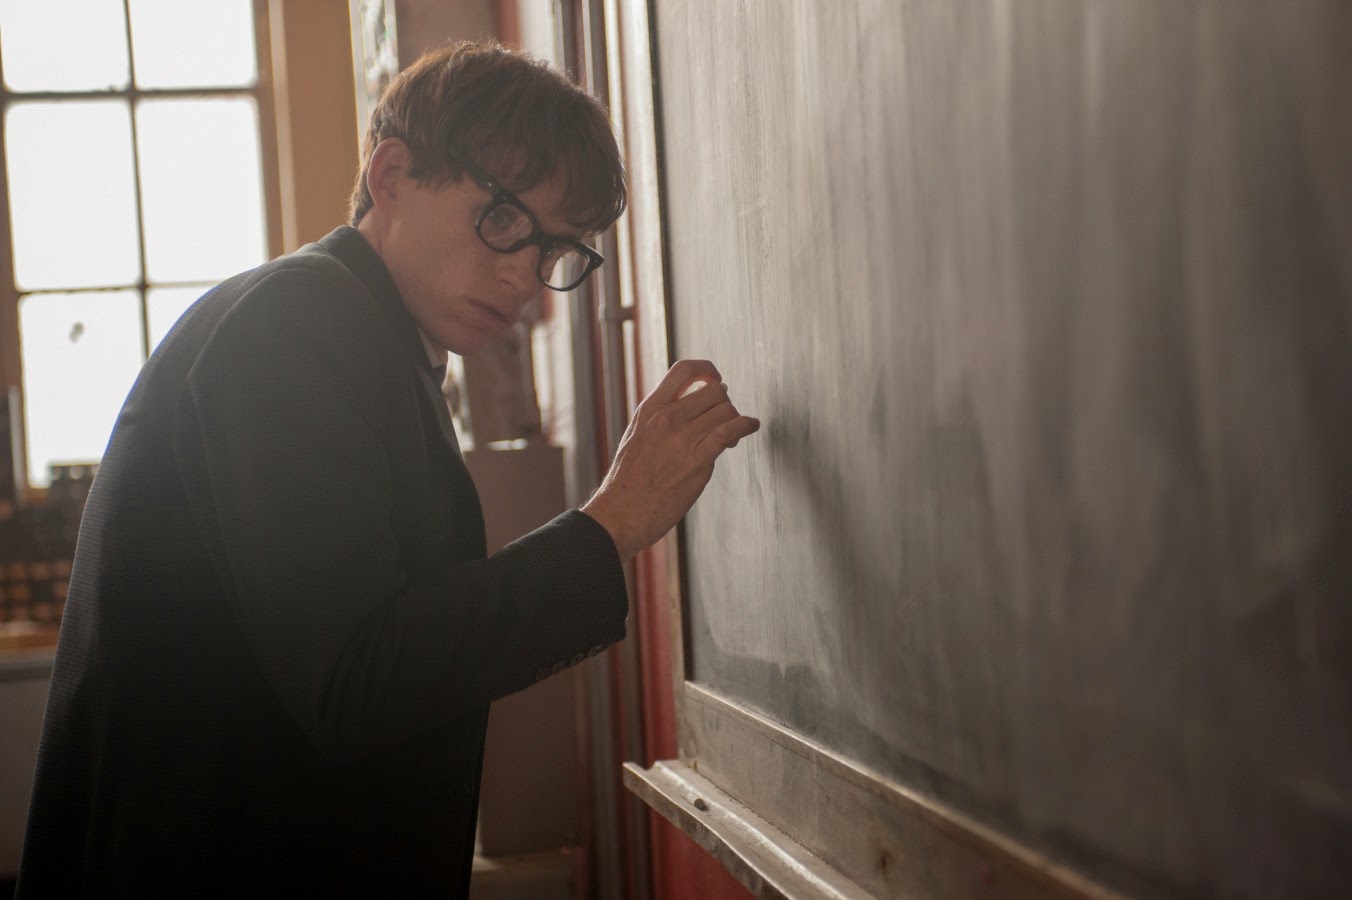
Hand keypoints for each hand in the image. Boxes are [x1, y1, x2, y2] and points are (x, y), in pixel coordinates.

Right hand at [581, 359, 760, 560]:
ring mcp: (682, 439)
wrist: (619, 512)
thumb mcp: (636, 436)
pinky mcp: (696, 461)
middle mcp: (667, 418)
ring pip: (725, 410)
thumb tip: (687, 409)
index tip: (715, 380)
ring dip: (736, 419)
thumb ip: (659, 419)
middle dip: (725, 403)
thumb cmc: (628, 481)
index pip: (684, 370)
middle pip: (714, 391)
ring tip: (732, 434)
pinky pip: (729, 431)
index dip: (707, 370)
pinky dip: (747, 425)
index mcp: (650, 409)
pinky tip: (751, 427)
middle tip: (724, 419)